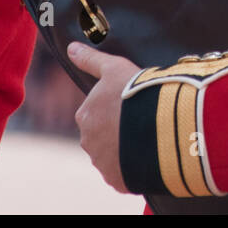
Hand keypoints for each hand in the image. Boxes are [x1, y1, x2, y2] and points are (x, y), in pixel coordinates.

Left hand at [68, 42, 141, 193]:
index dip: (115, 109)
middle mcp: (88, 141)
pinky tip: (148, 154)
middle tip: (140, 121)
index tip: (131, 106)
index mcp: (85, 115)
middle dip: (118, 130)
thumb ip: (91, 59)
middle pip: (102, 135)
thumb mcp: (115, 68)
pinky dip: (133, 165)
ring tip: (148, 137)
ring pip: (113, 154)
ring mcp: (102, 162)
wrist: (157, 125)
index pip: (96, 113)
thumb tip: (70, 48)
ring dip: (125, 148)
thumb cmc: (135, 92)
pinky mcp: (117, 180)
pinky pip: (123, 172)